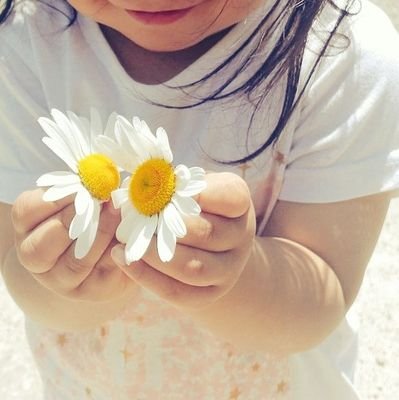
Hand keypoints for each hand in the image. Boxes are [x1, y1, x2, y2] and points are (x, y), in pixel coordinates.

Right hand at [12, 188, 135, 301]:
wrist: (106, 254)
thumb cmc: (91, 217)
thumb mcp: (83, 201)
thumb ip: (89, 190)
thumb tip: (112, 176)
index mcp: (28, 229)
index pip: (27, 212)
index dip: (55, 198)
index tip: (84, 185)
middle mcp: (37, 259)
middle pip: (41, 246)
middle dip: (75, 220)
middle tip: (103, 201)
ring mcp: (62, 280)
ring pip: (75, 263)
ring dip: (101, 235)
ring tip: (120, 213)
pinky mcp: (92, 291)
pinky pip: (104, 272)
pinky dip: (119, 252)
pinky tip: (130, 235)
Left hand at [111, 172, 255, 308]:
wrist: (212, 244)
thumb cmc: (194, 205)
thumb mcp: (194, 186)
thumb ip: (175, 183)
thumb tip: (142, 184)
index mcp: (239, 203)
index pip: (232, 197)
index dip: (202, 194)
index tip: (170, 189)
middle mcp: (241, 237)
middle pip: (207, 234)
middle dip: (166, 226)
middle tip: (135, 217)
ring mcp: (229, 270)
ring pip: (193, 268)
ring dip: (154, 255)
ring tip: (126, 242)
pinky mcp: (209, 294)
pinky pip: (178, 292)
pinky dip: (147, 277)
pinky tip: (125, 260)